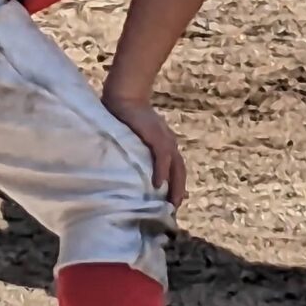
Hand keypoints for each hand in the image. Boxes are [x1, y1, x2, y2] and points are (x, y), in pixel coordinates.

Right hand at [102, 91, 186, 206]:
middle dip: (179, 190)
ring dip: (175, 186)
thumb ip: (142, 152)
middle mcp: (169, 142)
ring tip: (172, 203)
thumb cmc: (128, 116)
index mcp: (166, 143)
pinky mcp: (156, 136)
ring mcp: (164, 139)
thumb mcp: (139, 137)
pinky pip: (162, 158)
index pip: (177, 168)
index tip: (174, 203)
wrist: (124, 95)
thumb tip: (141, 172)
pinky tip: (158, 185)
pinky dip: (162, 172)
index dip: (177, 186)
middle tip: (174, 209)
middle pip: (180, 171)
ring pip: (176, 167)